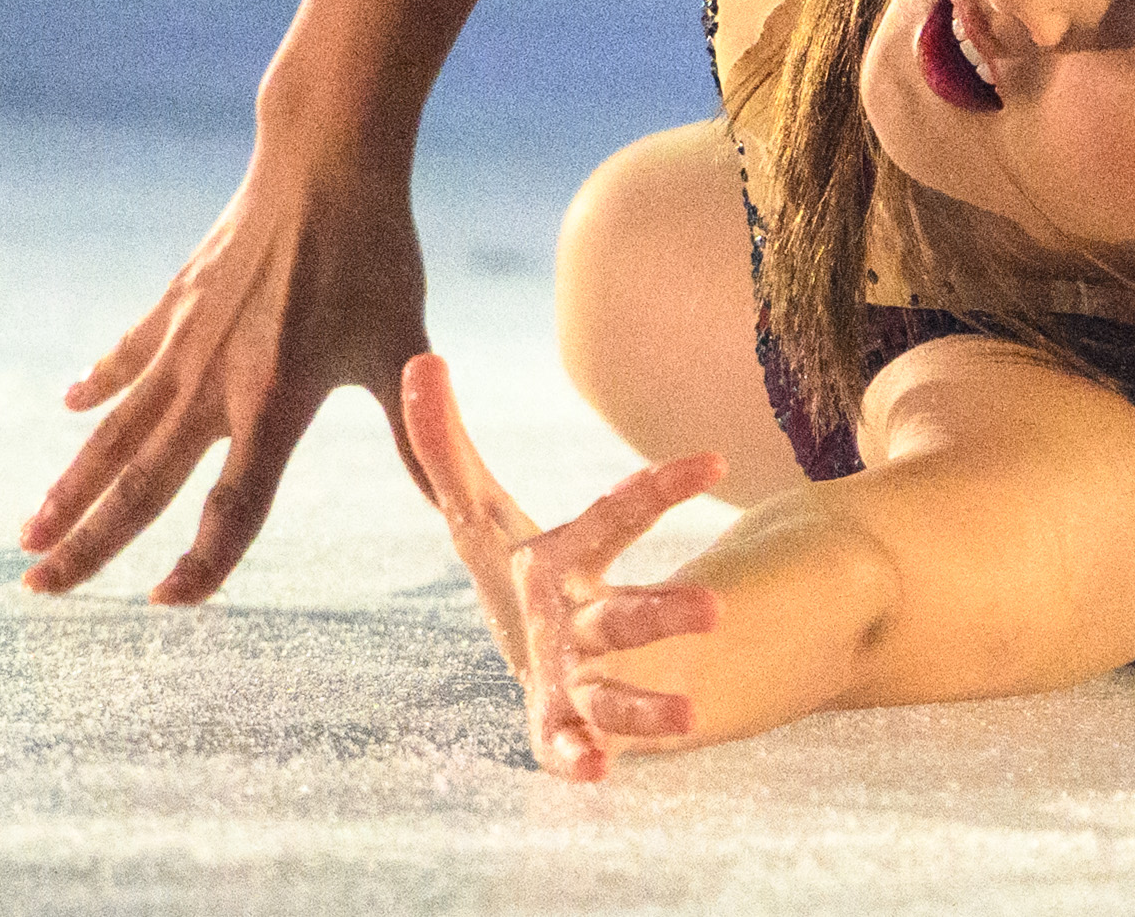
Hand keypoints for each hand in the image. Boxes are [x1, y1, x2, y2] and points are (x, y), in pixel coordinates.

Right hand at [17, 153, 428, 602]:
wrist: (326, 160)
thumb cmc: (374, 255)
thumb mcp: (403, 348)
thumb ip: (418, 435)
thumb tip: (455, 505)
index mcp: (275, 404)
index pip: (232, 508)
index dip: (201, 564)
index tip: (162, 604)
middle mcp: (216, 383)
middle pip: (142, 484)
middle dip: (90, 544)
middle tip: (37, 591)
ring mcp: (186, 341)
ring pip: (113, 432)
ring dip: (69, 485)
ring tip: (29, 534)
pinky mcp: (176, 302)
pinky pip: (126, 356)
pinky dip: (99, 384)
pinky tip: (70, 407)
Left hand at [403, 353, 724, 780]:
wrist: (556, 664)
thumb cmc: (525, 580)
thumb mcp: (478, 513)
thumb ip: (445, 445)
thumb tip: (419, 357)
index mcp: (572, 561)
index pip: (620, 514)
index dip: (662, 486)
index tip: (715, 462)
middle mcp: (589, 620)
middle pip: (628, 614)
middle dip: (668, 612)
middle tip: (714, 610)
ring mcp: (583, 679)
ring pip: (620, 692)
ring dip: (650, 704)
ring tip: (686, 719)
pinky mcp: (565, 730)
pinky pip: (577, 747)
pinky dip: (584, 760)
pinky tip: (592, 776)